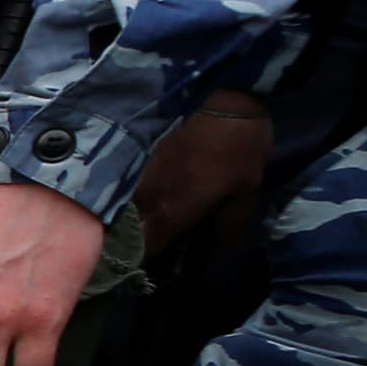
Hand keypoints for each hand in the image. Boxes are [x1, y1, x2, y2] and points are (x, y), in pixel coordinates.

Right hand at [134, 90, 270, 257]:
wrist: (218, 94)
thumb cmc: (235, 146)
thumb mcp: (246, 189)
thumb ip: (230, 225)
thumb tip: (218, 250)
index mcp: (171, 215)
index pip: (144, 255)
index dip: (144, 268)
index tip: (149, 272)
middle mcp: (143, 202)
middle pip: (125, 237)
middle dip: (128, 248)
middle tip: (140, 250)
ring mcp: (133, 178)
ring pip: (120, 213)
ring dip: (126, 223)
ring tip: (136, 225)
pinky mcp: (132, 158)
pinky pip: (122, 190)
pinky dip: (126, 199)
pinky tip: (137, 196)